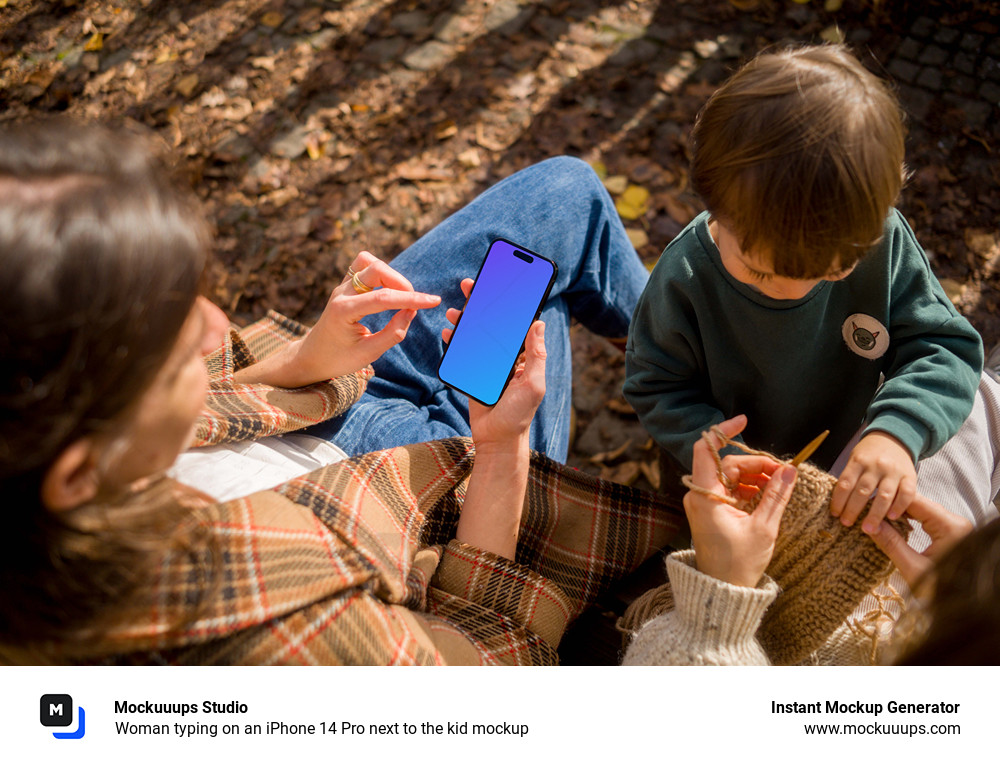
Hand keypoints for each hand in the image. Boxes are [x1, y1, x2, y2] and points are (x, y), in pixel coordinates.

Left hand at [235, 251, 440, 387]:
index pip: (384, 298)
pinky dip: (381, 272)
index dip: (412, 299)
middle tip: (412, 303)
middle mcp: (341, 293)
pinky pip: (364, 266)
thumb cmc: (338, 359)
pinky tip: (389, 289)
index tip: (434, 302)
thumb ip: (392, 334)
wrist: (312, 357)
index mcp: (344, 311)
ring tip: (400, 294)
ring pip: (369, 261)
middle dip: (401, 282)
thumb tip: (411, 312)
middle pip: (376, 269)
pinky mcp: (345, 285)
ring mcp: (342, 286)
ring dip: (390, 273)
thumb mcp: (368, 354)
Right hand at [442, 278, 546, 450]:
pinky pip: (462, 353)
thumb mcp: (533, 384)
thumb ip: (536, 355)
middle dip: (481, 304)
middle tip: (470, 286)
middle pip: (492, 324)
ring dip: (465, 320)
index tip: (501, 283)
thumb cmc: (519, 415)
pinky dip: (455, 341)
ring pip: (475, 336)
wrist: (496, 440)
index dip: (509, 303)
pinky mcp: (472, 374)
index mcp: (522, 356)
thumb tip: (539, 324)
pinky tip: (449, 332)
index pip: (516, 324)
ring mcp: (487, 365)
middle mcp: (505, 357)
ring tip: (456, 311)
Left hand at [684, 415, 797, 587]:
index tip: (744, 420)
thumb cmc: (738, 564)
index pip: (707, 449)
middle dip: (756, 463)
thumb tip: (790, 470)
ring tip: (780, 485)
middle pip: (727, 464)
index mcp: (705, 495)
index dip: (723, 431)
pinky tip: (768, 494)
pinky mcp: (711, 511)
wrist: (722, 592)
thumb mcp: (764, 528)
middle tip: (783, 472)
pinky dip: (749, 488)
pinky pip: (730, 489)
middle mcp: (699, 495)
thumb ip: (776, 495)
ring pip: (731, 476)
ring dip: (755, 476)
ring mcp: (704, 502)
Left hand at [830, 431, 915, 528]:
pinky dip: (900, 506)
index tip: (835, 514)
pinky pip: (907, 493)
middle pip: (862, 491)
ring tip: (868, 529)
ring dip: (875, 514)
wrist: (893, 438)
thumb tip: (838, 505)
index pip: (845, 483)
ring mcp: (894, 471)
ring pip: (884, 495)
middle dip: (853, 510)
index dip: (838, 501)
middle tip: (847, 524)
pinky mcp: (910, 476)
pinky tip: (892, 518)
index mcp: (858, 461)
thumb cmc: (869, 454)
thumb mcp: (855, 459)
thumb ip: (849, 478)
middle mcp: (876, 465)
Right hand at [863, 494, 972, 594]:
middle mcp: (955, 522)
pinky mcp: (951, 533)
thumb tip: (869, 525)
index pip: (914, 502)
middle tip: (868, 513)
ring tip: (877, 519)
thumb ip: (892, 544)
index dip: (888, 503)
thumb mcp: (913, 568)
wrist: (964, 606)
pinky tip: (893, 525)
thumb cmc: (942, 590)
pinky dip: (909, 520)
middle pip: (918, 503)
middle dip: (891, 508)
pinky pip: (926, 519)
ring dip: (898, 514)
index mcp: (950, 526)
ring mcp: (954, 527)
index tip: (867, 509)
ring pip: (921, 510)